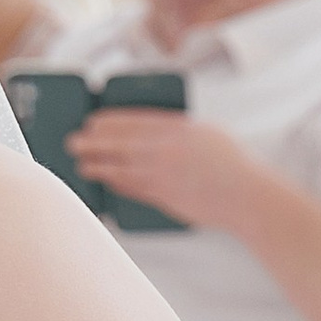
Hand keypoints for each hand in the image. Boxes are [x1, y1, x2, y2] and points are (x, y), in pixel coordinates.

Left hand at [65, 107, 258, 227]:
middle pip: (117, 144)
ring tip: (81, 164)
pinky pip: (132, 189)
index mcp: (176, 129)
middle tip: (73, 141)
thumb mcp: (207, 132)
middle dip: (91, 143)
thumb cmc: (234, 164)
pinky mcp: (164, 198)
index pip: (132, 122)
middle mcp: (164, 150)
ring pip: (119, 168)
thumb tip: (157, 129)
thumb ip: (179, 129)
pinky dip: (116, 185)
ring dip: (96, 166)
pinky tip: (105, 182)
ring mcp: (162, 175)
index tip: (92, 121)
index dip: (108, 122)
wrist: (247, 197)